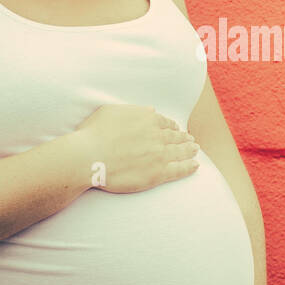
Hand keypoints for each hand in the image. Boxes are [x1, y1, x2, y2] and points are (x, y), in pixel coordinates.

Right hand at [74, 104, 199, 193]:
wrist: (89, 157)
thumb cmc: (93, 134)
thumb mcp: (112, 111)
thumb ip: (134, 111)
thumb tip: (150, 111)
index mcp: (147, 119)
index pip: (165, 123)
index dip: (172, 127)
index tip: (176, 129)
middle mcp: (157, 135)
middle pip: (176, 137)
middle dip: (184, 138)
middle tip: (191, 140)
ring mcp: (159, 155)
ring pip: (181, 152)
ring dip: (190, 150)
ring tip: (195, 150)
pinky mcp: (158, 173)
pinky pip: (179, 170)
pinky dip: (189, 167)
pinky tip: (195, 166)